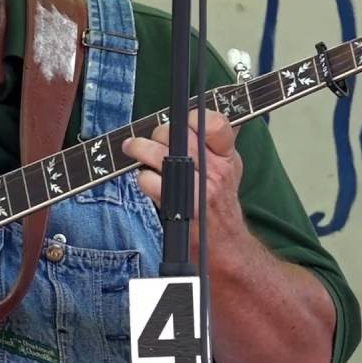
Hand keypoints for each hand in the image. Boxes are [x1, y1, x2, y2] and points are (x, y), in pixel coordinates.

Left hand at [123, 108, 244, 239]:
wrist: (226, 247)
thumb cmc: (219, 206)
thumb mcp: (228, 170)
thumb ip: (216, 144)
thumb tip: (202, 115)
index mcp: (228, 157)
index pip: (216, 123)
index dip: (193, 118)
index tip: (180, 122)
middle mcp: (217, 170)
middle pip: (180, 135)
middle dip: (158, 133)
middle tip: (149, 139)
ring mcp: (200, 189)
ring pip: (161, 154)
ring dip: (141, 149)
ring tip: (133, 149)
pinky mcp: (182, 207)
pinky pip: (151, 181)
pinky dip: (143, 179)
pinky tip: (146, 181)